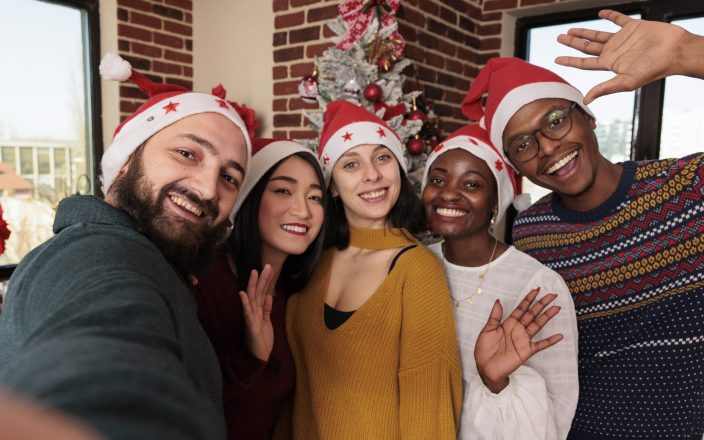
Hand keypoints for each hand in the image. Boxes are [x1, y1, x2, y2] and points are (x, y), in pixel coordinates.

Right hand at [239, 265, 273, 361]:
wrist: (258, 358)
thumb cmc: (262, 341)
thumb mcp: (267, 323)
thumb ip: (266, 310)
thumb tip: (269, 296)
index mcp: (258, 312)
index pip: (262, 293)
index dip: (265, 281)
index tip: (268, 268)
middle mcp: (253, 313)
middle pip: (257, 293)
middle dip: (261, 279)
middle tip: (266, 265)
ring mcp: (251, 319)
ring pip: (252, 299)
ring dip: (253, 286)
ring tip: (255, 272)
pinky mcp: (251, 327)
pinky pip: (247, 314)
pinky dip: (245, 303)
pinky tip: (243, 293)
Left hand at [474, 288, 562, 392]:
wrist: (485, 368)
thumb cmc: (484, 350)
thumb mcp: (487, 330)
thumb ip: (495, 316)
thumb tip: (498, 300)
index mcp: (508, 323)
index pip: (521, 308)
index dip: (529, 299)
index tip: (537, 290)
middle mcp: (518, 329)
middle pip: (532, 314)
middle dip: (542, 304)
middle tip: (552, 295)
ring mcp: (523, 339)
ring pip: (538, 325)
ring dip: (547, 316)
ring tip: (557, 308)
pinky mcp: (527, 351)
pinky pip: (541, 345)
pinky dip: (550, 341)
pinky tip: (559, 336)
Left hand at [554, 9, 688, 103]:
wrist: (675, 52)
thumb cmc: (654, 69)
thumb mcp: (626, 81)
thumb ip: (605, 89)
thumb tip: (586, 100)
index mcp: (610, 64)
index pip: (584, 63)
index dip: (569, 60)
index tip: (556, 58)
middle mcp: (614, 52)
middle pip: (587, 47)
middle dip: (572, 43)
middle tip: (559, 38)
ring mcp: (622, 39)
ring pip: (598, 34)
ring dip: (584, 31)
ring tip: (570, 30)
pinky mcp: (633, 27)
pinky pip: (618, 19)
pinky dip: (609, 16)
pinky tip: (600, 14)